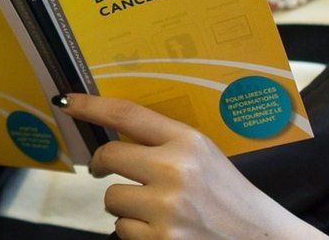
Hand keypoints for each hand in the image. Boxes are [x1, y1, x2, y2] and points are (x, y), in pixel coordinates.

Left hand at [59, 94, 327, 238]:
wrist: (261, 238)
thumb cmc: (228, 196)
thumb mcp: (204, 155)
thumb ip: (164, 143)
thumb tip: (114, 135)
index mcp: (188, 141)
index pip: (127, 114)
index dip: (90, 106)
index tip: (67, 102)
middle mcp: (175, 170)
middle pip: (109, 157)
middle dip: (102, 165)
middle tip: (105, 170)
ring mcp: (166, 208)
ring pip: (112, 198)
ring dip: (124, 205)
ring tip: (154, 209)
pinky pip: (122, 230)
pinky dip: (135, 231)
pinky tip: (161, 229)